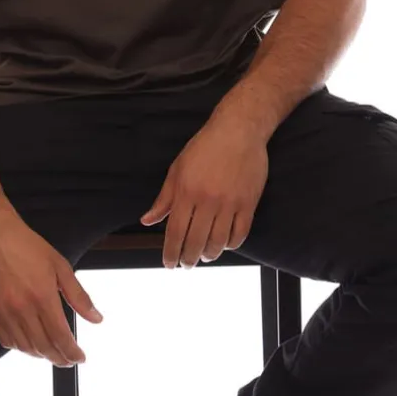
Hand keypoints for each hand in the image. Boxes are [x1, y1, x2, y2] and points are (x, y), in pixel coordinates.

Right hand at [0, 208, 103, 367]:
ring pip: (25, 348)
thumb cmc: (27, 246)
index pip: (61, 337)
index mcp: (43, 296)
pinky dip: (20, 347)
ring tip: (51, 351)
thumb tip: (96, 318)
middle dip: (59, 358)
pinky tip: (29, 343)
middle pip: (44, 347)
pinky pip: (6, 341)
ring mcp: (4, 313)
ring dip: (41, 354)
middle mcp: (22, 309)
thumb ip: (79, 296)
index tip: (80, 358)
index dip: (72, 352)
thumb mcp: (60, 266)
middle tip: (68, 360)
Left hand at [139, 116, 267, 267]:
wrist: (238, 130)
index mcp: (186, 192)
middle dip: (188, 259)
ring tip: (204, 255)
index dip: (171, 253)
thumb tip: (148, 220)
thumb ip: (164, 198)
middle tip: (186, 265)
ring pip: (218, 243)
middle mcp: (207, 201)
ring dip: (209, 254)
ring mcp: (229, 204)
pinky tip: (224, 244)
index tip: (169, 264)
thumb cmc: (205, 147)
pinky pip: (240, 234)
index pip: (175, 232)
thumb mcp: (177, 168)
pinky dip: (231, 245)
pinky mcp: (248, 203)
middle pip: (196, 242)